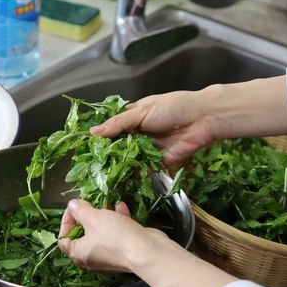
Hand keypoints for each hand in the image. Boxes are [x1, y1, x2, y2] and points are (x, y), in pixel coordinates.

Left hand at [58, 199, 166, 271]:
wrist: (147, 252)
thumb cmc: (115, 236)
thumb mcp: (93, 217)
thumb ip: (80, 210)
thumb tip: (72, 205)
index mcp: (78, 253)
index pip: (63, 239)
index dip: (66, 221)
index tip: (74, 208)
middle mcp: (91, 258)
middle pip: (83, 235)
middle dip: (87, 217)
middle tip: (91, 205)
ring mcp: (108, 256)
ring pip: (101, 233)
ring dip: (103, 217)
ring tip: (107, 203)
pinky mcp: (124, 251)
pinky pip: (116, 235)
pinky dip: (117, 221)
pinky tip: (122, 207)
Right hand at [90, 91, 215, 165]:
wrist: (202, 119)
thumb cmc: (174, 107)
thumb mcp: (141, 112)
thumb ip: (118, 124)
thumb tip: (94, 132)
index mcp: (132, 118)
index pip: (111, 128)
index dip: (99, 136)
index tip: (84, 146)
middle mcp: (138, 134)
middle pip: (117, 146)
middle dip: (106, 154)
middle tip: (91, 164)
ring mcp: (147, 149)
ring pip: (128, 159)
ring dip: (118, 165)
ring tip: (102, 174)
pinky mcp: (157, 162)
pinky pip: (143, 169)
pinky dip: (134, 174)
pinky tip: (121, 179)